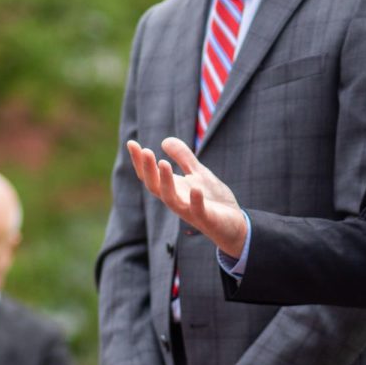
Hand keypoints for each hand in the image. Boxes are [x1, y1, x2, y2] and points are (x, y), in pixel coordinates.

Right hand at [128, 138, 248, 257]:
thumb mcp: (198, 173)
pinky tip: (195, 189)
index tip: (131, 143)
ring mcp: (190, 211)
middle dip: (149, 170)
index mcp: (173, 189)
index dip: (140, 161)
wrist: (234, 223)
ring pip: (171, 199)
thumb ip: (183, 158)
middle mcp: (177, 201)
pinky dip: (195, 201)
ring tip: (163, 163)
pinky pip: (198, 211)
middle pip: (155, 187)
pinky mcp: (207, 219)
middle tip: (145, 150)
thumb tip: (164, 141)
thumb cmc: (213, 199)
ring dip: (166, 182)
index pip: (151, 176)